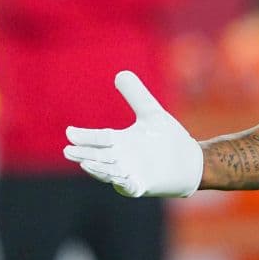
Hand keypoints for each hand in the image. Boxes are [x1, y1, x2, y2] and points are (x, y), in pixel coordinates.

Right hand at [63, 71, 202, 197]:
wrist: (190, 160)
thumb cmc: (168, 138)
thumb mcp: (151, 114)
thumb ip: (136, 95)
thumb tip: (121, 73)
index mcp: (119, 142)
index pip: (99, 138)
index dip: (85, 136)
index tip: (70, 132)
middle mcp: (120, 159)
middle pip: (98, 156)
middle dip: (84, 154)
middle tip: (68, 150)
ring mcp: (130, 174)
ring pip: (109, 173)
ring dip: (98, 169)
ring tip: (86, 162)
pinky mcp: (144, 186)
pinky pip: (131, 186)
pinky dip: (126, 183)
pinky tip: (122, 178)